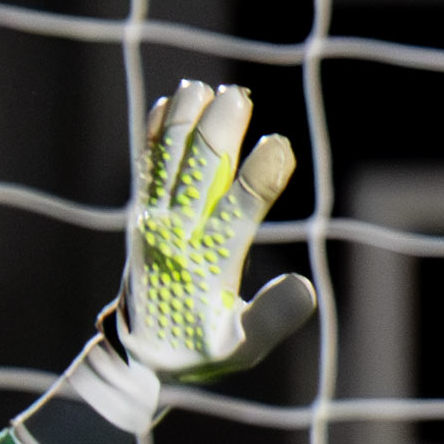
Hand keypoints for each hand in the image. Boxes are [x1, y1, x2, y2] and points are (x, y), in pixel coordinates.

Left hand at [108, 77, 313, 395]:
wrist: (138, 356)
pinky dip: (156, 137)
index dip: (259, 178)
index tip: (279, 146)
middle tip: (238, 96)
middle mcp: (174, 239)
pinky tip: (170, 106)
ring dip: (184, 126)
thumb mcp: (242, 350)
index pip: (236, 214)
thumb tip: (306, 287)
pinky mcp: (142, 218)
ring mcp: (152, 224)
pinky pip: (147, 170)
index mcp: (206, 267)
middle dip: (217, 134)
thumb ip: (272, 320)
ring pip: (168, 165)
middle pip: (196, 177)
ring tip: (202, 88)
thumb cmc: (200, 351)